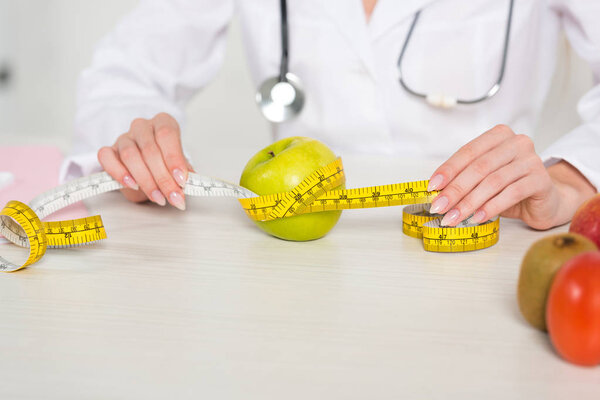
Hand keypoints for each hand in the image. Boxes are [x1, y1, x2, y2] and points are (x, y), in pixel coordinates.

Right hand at [97, 113, 192, 208]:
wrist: (147, 167)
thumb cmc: (164, 162)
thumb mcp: (178, 165)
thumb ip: (185, 171)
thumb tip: (192, 181)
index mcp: (163, 123)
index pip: (167, 135)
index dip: (174, 159)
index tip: (181, 180)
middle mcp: (142, 127)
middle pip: (150, 150)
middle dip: (163, 178)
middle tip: (173, 196)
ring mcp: (124, 137)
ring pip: (130, 155)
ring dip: (146, 181)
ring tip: (158, 197)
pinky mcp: (108, 150)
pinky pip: (106, 157)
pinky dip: (119, 173)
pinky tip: (132, 185)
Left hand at [427, 125, 595, 229]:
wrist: (545, 200)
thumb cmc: (509, 188)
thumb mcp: (483, 180)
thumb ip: (464, 179)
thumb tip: (435, 193)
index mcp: (498, 136)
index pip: (468, 152)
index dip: (448, 170)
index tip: (431, 187)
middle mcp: (516, 143)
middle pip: (479, 167)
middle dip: (455, 190)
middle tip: (439, 207)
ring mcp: (531, 159)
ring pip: (493, 181)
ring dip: (469, 202)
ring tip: (453, 217)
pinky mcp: (541, 179)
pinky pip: (511, 193)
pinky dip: (491, 207)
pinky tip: (477, 218)